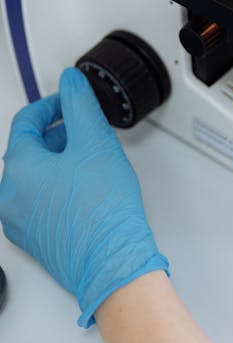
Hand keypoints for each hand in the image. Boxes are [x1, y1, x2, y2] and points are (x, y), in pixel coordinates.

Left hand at [0, 68, 168, 327]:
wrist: (113, 261)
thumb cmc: (102, 210)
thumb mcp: (95, 140)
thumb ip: (80, 102)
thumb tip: (70, 81)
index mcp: (18, 170)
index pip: (25, 122)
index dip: (51, 104)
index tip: (69, 101)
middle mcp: (10, 197)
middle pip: (29, 149)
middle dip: (59, 134)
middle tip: (87, 131)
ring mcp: (21, 221)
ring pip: (36, 175)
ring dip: (61, 160)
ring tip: (92, 161)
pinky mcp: (36, 238)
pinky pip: (42, 200)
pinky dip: (60, 186)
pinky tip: (88, 188)